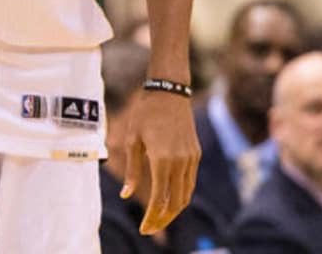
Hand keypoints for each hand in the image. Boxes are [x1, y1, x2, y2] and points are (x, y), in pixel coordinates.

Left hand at [119, 91, 200, 234]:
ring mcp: (191, 159)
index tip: (144, 228)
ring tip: (159, 219)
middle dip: (162, 219)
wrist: (169, 93)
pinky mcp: (196, 154)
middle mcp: (181, 162)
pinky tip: (170, 200)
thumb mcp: (132, 140)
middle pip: (176, 203)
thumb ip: (131, 170)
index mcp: (163, 159)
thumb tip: (125, 195)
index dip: (152, 217)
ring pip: (186, 195)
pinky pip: (190, 182)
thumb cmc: (145, 114)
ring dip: (174, 210)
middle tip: (150, 229)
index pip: (159, 199)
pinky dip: (181, 195)